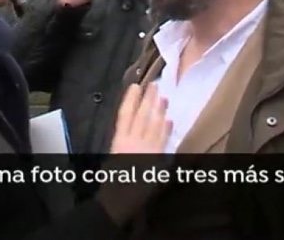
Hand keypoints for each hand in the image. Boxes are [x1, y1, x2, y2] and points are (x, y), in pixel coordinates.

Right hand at [96, 83, 171, 225]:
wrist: (121, 197)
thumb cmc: (114, 177)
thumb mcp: (113, 154)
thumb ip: (123, 140)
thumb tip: (131, 127)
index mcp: (119, 140)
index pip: (125, 114)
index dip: (131, 99)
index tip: (135, 86)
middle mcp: (133, 141)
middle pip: (142, 116)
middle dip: (148, 99)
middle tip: (155, 85)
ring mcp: (146, 148)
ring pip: (154, 125)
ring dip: (160, 110)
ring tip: (164, 98)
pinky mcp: (157, 158)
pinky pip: (163, 140)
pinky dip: (167, 129)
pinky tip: (169, 120)